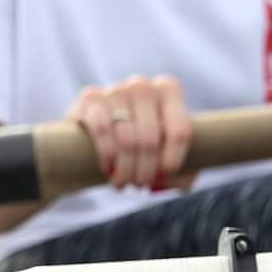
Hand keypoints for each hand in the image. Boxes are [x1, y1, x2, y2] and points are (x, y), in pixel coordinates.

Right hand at [67, 75, 193, 191]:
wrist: (96, 133)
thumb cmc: (142, 146)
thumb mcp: (167, 156)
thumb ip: (182, 173)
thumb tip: (172, 184)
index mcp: (168, 90)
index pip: (180, 131)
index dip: (173, 160)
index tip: (165, 177)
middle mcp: (142, 85)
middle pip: (151, 138)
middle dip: (146, 170)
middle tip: (140, 185)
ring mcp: (114, 89)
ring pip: (127, 138)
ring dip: (126, 168)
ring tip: (124, 183)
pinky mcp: (89, 99)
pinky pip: (102, 130)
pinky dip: (107, 155)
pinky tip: (107, 170)